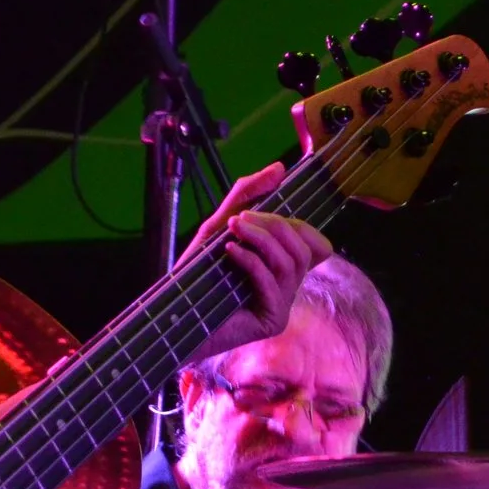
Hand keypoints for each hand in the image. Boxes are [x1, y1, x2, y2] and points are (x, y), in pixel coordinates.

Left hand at [186, 164, 332, 356]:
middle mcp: (288, 288)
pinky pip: (273, 282)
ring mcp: (282, 306)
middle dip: (274, 226)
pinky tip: (229, 251)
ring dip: (262, 238)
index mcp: (282, 268)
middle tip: (241, 220)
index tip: (260, 212)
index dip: (299, 224)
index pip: (317, 244)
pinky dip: (251, 260)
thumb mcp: (219, 227)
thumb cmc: (194, 275)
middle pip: (304, 248)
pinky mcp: (272, 320)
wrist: (172, 316)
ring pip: (292, 262)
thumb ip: (247, 195)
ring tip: (233, 231)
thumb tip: (279, 168)